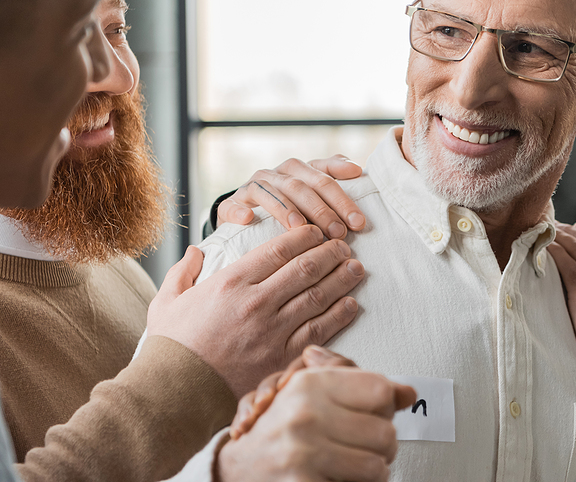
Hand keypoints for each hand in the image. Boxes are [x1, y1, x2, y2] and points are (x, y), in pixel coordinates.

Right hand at [147, 225, 363, 397]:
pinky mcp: (283, 358)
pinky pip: (319, 331)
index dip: (304, 236)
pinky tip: (351, 304)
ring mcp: (272, 331)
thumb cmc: (171, 349)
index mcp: (230, 283)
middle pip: (305, 268)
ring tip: (355, 269)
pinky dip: (339, 315)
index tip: (317, 231)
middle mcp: (255, 303)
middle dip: (330, 253)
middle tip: (344, 247)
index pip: (279, 249)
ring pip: (317, 296)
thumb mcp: (167, 303)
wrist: (174, 396)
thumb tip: (195, 252)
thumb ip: (182, 273)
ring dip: (341, 279)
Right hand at [215, 351, 416, 481]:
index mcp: (311, 384)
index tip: (374, 414)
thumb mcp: (313, 392)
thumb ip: (360, 386)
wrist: (238, 470)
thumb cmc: (284, 427)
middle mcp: (306, 414)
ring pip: (378, 466)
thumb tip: (409, 394)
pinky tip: (341, 478)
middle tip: (368, 447)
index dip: (385, 406)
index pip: (380, 390)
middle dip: (383, 445)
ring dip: (374, 471)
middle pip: (386, 432)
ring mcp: (303, 452)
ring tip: (358, 466)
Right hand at [218, 155, 365, 238]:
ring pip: (270, 192)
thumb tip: (357, 169)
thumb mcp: (312, 189)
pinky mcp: (230, 204)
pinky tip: (247, 219)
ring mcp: (251, 188)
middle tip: (338, 233)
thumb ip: (334, 175)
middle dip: (321, 209)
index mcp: (298, 169)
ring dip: (285, 209)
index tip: (359, 222)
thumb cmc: (288, 203)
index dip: (342, 198)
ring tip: (300, 227)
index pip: (324, 178)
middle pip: (301, 186)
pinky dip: (238, 211)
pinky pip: (231, 205)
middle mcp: (275, 174)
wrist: (245, 212)